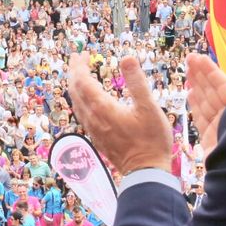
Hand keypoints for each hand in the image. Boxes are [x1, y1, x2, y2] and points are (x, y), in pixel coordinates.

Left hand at [67, 53, 170, 175]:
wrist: (146, 172)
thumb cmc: (151, 140)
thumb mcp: (149, 107)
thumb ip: (137, 81)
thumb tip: (127, 57)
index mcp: (102, 108)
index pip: (82, 81)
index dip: (80, 66)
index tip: (83, 54)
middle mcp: (93, 118)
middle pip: (75, 91)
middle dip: (74, 72)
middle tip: (77, 58)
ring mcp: (93, 129)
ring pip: (76, 103)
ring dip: (75, 86)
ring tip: (79, 74)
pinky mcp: (97, 137)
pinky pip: (81, 114)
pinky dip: (80, 100)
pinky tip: (87, 100)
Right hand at [185, 54, 225, 152]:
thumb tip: (221, 90)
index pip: (223, 86)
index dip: (210, 71)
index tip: (197, 58)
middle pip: (214, 92)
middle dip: (202, 75)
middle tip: (189, 59)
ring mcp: (221, 128)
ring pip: (207, 103)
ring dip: (197, 86)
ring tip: (188, 71)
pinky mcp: (212, 140)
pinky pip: (202, 118)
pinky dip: (196, 105)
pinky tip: (190, 94)